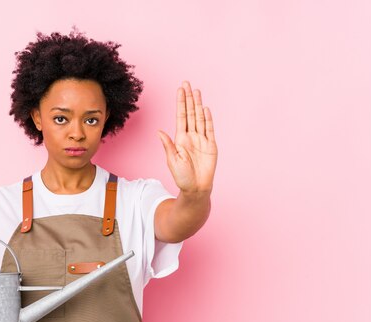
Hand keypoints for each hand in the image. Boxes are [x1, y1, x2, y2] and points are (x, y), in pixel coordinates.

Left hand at [158, 81, 217, 195]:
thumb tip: (159, 132)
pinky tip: (205, 109)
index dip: (180, 102)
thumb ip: (168, 146)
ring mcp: (202, 140)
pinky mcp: (211, 146)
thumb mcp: (172, 161)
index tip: (180, 89)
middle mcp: (191, 136)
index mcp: (180, 138)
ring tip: (197, 91)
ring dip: (198, 105)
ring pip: (200, 118)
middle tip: (187, 83)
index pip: (181, 116)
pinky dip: (208, 119)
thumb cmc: (182, 177)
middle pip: (190, 113)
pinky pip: (210, 130)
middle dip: (189, 98)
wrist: (196, 188)